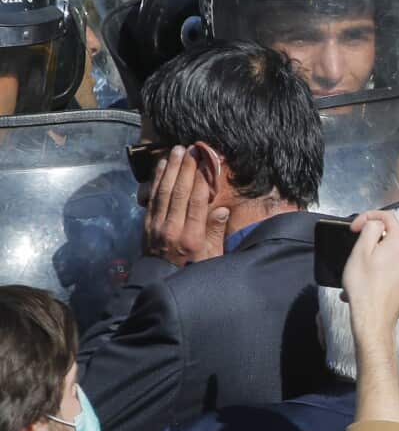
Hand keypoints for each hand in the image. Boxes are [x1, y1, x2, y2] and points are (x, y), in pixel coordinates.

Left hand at [144, 146, 229, 265]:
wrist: (160, 282)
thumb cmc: (193, 271)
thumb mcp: (212, 257)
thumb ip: (215, 233)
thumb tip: (220, 208)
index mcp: (191, 237)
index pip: (195, 202)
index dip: (199, 180)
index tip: (204, 162)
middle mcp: (172, 229)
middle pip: (178, 192)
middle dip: (184, 169)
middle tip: (189, 149)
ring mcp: (157, 225)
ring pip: (163, 191)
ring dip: (170, 169)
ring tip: (175, 151)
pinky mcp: (147, 223)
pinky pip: (152, 197)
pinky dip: (156, 180)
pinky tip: (161, 166)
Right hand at [342, 211, 398, 336]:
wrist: (374, 319)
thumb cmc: (364, 287)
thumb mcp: (361, 250)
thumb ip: (371, 228)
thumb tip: (376, 224)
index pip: (387, 218)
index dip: (367, 217)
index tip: (354, 228)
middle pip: (390, 238)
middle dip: (371, 244)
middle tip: (354, 256)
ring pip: (392, 256)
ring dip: (374, 261)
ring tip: (358, 275)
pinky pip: (395, 271)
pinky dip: (381, 274)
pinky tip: (368, 285)